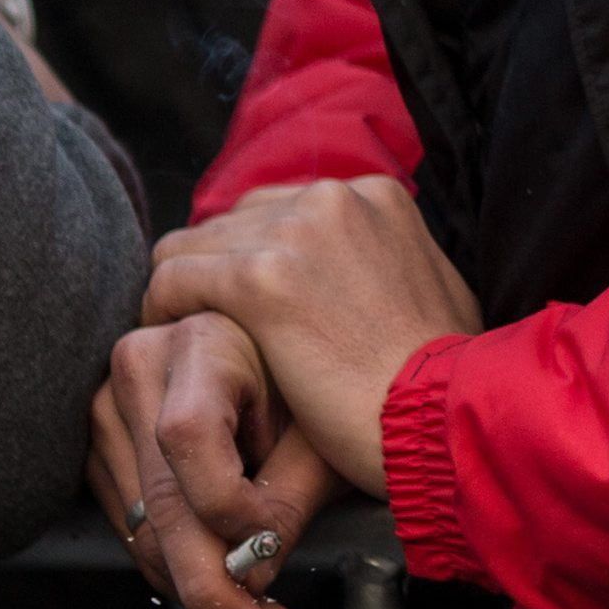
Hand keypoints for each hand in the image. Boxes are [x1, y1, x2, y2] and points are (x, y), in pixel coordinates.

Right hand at [91, 312, 333, 608]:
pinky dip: (181, 569)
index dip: (229, 504)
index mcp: (201, 339)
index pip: (190, 436)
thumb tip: (254, 578)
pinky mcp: (106, 448)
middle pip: (163, 498)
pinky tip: (231, 594)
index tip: (271, 543)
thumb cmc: (308, 375)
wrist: (277, 342)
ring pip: (146, 528)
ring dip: (202, 591)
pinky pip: (136, 528)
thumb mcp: (317, 424)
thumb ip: (288, 494)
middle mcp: (141, 367)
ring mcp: (110, 408)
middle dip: (214, 586)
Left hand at [143, 177, 480, 492]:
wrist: (442, 413)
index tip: (251, 309)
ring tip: (192, 345)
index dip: (257, 260)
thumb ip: (390, 260)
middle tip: (217, 332)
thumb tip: (367, 268)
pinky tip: (176, 350)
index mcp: (374, 195)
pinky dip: (163, 312)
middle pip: (231, 223)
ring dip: (188, 295)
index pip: (278, 209)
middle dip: (219, 275)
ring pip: (191, 246)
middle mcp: (333, 198)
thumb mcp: (436, 288)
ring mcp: (296, 232)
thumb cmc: (444, 373)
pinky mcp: (261, 278)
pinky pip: (171, 281)